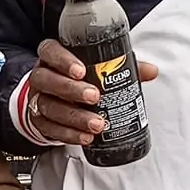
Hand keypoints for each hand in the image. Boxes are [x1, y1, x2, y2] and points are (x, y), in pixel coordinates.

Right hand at [26, 38, 158, 145]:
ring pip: (48, 106)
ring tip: (96, 124)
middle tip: (94, 96)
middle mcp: (42, 76)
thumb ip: (121, 66)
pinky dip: (68, 135)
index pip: (50, 51)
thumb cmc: (79, 79)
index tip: (81, 71)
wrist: (58, 99)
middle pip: (47, 80)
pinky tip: (85, 137)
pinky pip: (50, 128)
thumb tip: (151, 71)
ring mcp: (38, 99)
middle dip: (71, 90)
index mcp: (53, 57)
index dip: (63, 60)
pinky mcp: (40, 121)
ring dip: (74, 117)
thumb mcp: (98, 68)